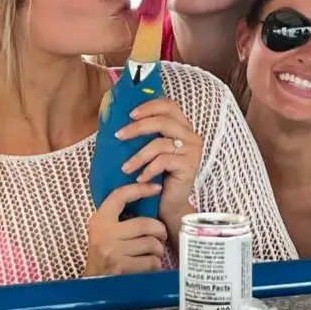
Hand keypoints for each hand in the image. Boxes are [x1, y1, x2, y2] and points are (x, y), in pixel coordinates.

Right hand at [85, 183, 167, 276]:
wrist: (93, 284)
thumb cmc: (103, 253)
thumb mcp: (103, 231)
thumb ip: (118, 217)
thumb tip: (144, 197)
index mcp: (100, 220)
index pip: (120, 196)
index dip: (140, 189)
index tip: (156, 188)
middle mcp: (105, 234)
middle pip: (144, 224)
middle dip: (159, 229)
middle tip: (161, 234)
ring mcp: (113, 252)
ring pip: (151, 243)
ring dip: (158, 249)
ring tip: (155, 251)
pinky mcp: (122, 268)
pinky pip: (151, 262)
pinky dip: (155, 263)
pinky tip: (150, 264)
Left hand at [116, 97, 202, 246]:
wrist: (170, 204)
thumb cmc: (157, 175)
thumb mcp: (150, 150)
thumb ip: (145, 133)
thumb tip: (118, 116)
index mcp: (182, 126)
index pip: (169, 105)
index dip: (149, 106)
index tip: (129, 114)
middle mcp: (190, 135)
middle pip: (162, 121)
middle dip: (137, 127)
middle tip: (118, 136)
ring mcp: (192, 150)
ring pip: (159, 144)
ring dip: (138, 156)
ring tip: (125, 168)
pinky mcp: (190, 166)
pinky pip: (163, 161)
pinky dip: (148, 170)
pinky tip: (140, 179)